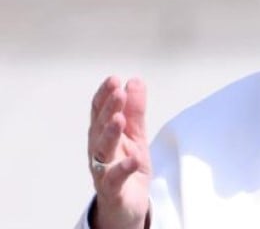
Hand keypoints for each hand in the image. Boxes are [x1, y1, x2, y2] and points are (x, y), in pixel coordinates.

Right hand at [88, 76, 151, 228]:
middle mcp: (98, 151)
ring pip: (102, 150)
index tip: (113, 79)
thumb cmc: (126, 167)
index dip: (105, 96)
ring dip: (110, 133)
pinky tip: (133, 158)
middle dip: (108, 109)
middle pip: (100, 127)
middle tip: (118, 92)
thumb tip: (134, 81)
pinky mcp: (113, 189)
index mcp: (103, 135)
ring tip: (120, 119)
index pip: (100, 112)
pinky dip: (123, 168)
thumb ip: (135, 110)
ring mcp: (103, 170)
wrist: (127, 205)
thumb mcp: (136, 135)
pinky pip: (115, 179)